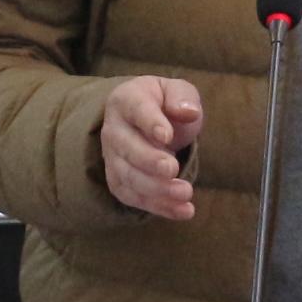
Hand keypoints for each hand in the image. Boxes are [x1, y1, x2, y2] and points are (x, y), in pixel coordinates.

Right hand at [98, 77, 201, 220]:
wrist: (145, 121)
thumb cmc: (163, 103)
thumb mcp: (176, 90)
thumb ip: (182, 97)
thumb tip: (189, 112)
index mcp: (126, 100)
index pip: (136, 110)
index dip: (150, 123)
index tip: (167, 136)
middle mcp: (113, 129)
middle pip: (126, 147)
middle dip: (149, 161)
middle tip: (173, 169)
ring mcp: (112, 158)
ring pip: (128, 176)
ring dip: (156, 189)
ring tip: (185, 193)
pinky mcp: (119, 181)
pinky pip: (134, 197)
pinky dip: (158, 207)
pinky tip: (182, 211)